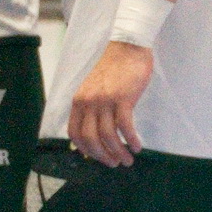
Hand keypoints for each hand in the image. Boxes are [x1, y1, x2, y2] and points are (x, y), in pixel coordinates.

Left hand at [67, 37, 151, 166]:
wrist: (127, 47)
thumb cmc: (113, 70)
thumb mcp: (93, 89)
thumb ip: (91, 108)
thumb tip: (95, 133)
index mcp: (79, 101)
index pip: (75, 132)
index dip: (84, 149)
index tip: (95, 157)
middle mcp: (88, 102)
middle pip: (91, 138)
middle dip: (102, 156)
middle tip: (114, 164)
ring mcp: (105, 100)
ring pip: (108, 135)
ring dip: (118, 152)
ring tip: (127, 160)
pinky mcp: (123, 98)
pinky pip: (125, 127)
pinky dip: (131, 140)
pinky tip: (137, 147)